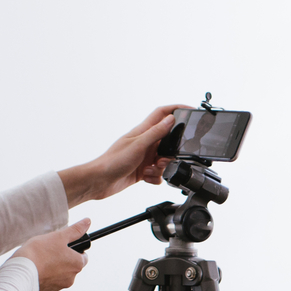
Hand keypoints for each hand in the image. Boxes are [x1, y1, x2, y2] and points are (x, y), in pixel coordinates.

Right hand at [19, 219, 90, 290]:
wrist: (20, 272)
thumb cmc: (39, 252)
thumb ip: (75, 230)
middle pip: (70, 265)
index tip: (64, 245)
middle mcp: (71, 278)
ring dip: (53, 266)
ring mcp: (58, 286)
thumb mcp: (59, 236)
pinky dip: (44, 274)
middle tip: (49, 250)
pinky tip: (35, 267)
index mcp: (77, 265)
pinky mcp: (46, 290)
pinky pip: (48, 280)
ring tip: (40, 258)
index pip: (83, 256)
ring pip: (59, 273)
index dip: (74, 249)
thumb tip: (87, 221)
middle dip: (63, 258)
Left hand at [61, 105, 179, 204]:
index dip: (177, 108)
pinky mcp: (143, 170)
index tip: (190, 110)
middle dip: (171, 152)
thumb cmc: (113, 161)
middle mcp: (145, 142)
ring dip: (162, 168)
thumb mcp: (138, 145)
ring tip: (150, 170)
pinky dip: (155, 177)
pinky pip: (158, 174)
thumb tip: (171, 119)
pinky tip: (145, 178)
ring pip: (165, 160)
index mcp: (143, 131)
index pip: (163, 113)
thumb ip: (156, 132)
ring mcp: (144, 156)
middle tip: (162, 160)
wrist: (99, 182)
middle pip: (168, 141)